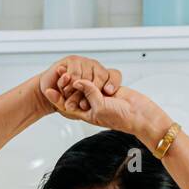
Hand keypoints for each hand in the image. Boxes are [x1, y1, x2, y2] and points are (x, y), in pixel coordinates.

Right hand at [38, 56, 120, 113]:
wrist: (48, 96)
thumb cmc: (67, 102)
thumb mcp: (85, 108)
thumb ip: (96, 104)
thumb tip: (106, 100)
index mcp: (102, 78)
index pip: (114, 75)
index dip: (113, 83)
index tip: (108, 91)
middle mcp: (94, 68)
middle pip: (101, 76)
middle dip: (92, 91)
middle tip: (83, 104)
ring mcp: (84, 63)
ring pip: (87, 77)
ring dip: (77, 91)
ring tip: (69, 97)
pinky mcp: (71, 60)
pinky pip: (73, 73)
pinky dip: (68, 83)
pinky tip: (64, 87)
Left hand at [51, 81, 170, 144]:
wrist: (141, 114)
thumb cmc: (121, 117)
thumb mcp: (100, 107)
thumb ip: (88, 94)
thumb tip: (78, 81)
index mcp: (86, 114)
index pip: (68, 105)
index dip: (57, 98)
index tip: (47, 90)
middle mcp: (91, 105)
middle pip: (75, 94)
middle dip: (66, 86)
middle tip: (57, 74)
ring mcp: (101, 96)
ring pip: (86, 85)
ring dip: (78, 79)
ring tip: (67, 71)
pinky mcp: (110, 88)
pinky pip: (99, 80)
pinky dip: (93, 77)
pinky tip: (86, 71)